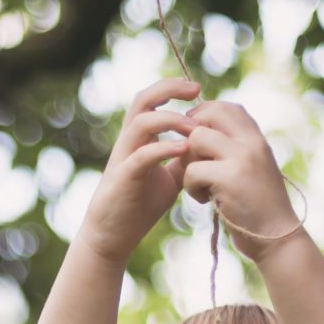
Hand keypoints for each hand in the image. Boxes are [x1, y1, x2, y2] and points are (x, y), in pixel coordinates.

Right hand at [78, 76, 201, 262]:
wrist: (114, 235)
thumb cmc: (140, 205)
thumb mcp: (170, 177)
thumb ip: (184, 158)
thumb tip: (208, 144)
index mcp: (139, 139)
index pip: (151, 101)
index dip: (173, 88)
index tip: (199, 90)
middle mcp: (128, 142)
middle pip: (142, 100)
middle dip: (169, 89)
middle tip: (197, 90)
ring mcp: (124, 158)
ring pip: (141, 123)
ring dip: (171, 120)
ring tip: (195, 128)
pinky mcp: (124, 178)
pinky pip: (142, 155)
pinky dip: (164, 149)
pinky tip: (184, 150)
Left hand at [174, 99, 299, 259]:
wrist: (276, 238)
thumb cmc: (257, 206)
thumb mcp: (251, 168)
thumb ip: (233, 147)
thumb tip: (199, 127)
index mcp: (256, 138)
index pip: (225, 107)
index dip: (203, 117)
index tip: (196, 142)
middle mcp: (252, 142)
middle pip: (207, 115)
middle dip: (190, 136)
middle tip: (193, 161)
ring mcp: (242, 158)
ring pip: (195, 140)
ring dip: (190, 164)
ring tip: (203, 185)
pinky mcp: (230, 178)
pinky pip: (192, 170)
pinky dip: (192, 188)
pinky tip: (206, 201)